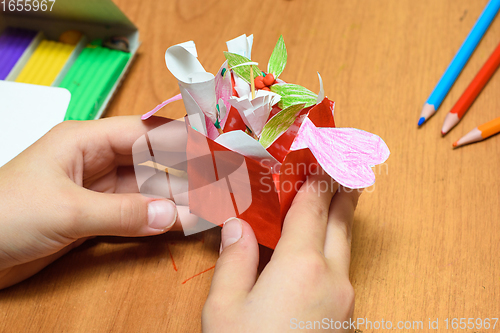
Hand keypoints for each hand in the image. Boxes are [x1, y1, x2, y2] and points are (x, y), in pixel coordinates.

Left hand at [0, 116, 197, 288]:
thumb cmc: (5, 216)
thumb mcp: (67, 211)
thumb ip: (123, 213)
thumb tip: (172, 216)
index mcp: (84, 141)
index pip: (143, 133)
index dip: (179, 141)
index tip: (212, 152)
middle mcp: (94, 161)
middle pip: (149, 162)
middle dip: (183, 174)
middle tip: (218, 185)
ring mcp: (95, 190)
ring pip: (144, 189)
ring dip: (173, 199)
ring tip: (208, 206)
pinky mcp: (93, 216)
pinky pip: (133, 213)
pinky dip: (155, 219)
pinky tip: (179, 223)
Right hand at [202, 172, 360, 331]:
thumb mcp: (225, 307)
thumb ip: (234, 261)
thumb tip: (238, 227)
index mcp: (301, 266)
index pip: (312, 209)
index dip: (316, 181)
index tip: (319, 159)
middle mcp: (332, 279)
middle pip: (340, 224)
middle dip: (341, 194)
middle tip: (343, 171)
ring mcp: (344, 300)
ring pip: (345, 248)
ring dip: (341, 220)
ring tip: (340, 201)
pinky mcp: (346, 319)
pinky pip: (343, 271)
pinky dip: (337, 247)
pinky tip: (324, 249)